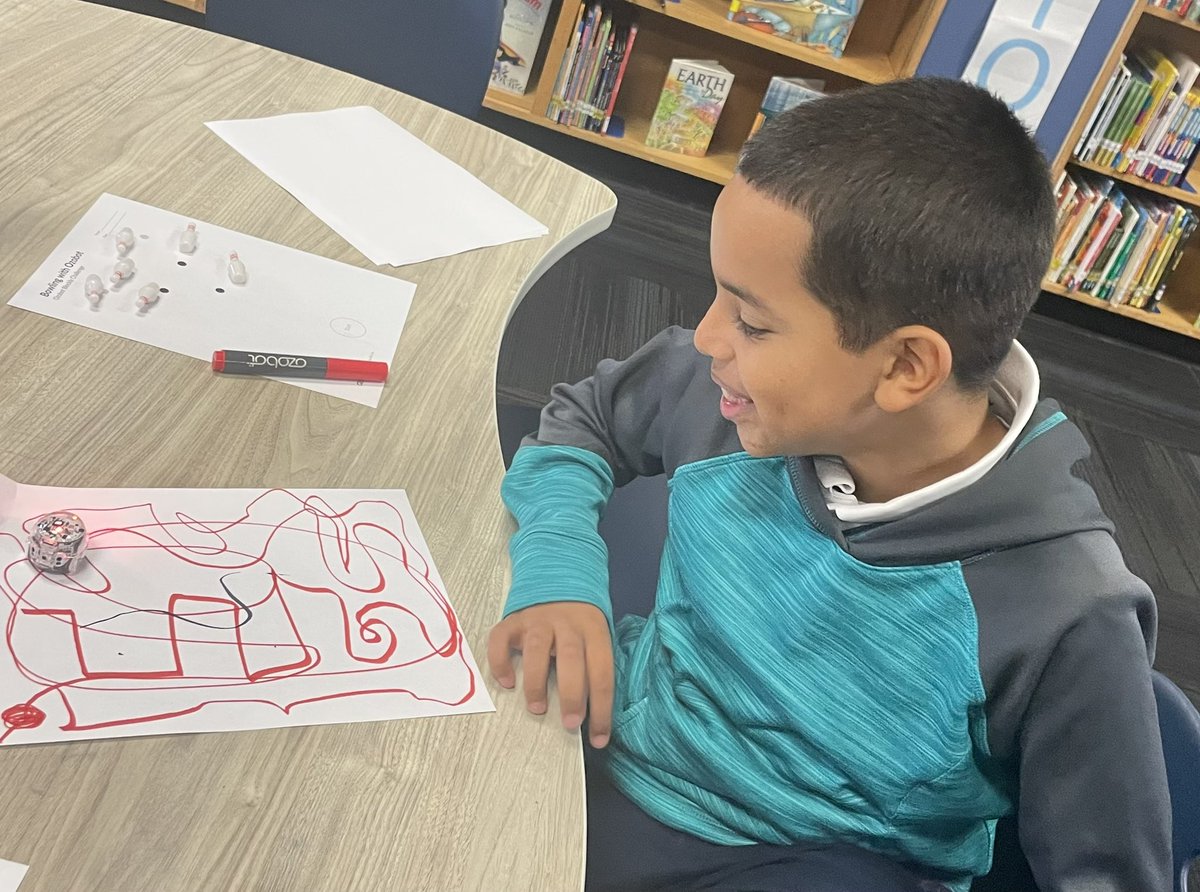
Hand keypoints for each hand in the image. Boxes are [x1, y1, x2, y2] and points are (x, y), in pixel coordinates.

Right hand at [488, 602, 613, 747]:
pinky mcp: (513, 620)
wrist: (556, 575)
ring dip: (537, 681)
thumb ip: (592, 665)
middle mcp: (567, 623)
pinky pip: (501, 639)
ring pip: (537, 649)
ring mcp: (538, 620)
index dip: (602, 708)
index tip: (598, 739)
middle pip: (572, 659)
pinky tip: (506, 682)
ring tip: (537, 708)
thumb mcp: (596, 635)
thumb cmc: (579, 620)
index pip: (602, 672)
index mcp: (594, 630)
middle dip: (572, 695)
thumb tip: (591, 714)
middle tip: (571, 723)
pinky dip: (500, 662)